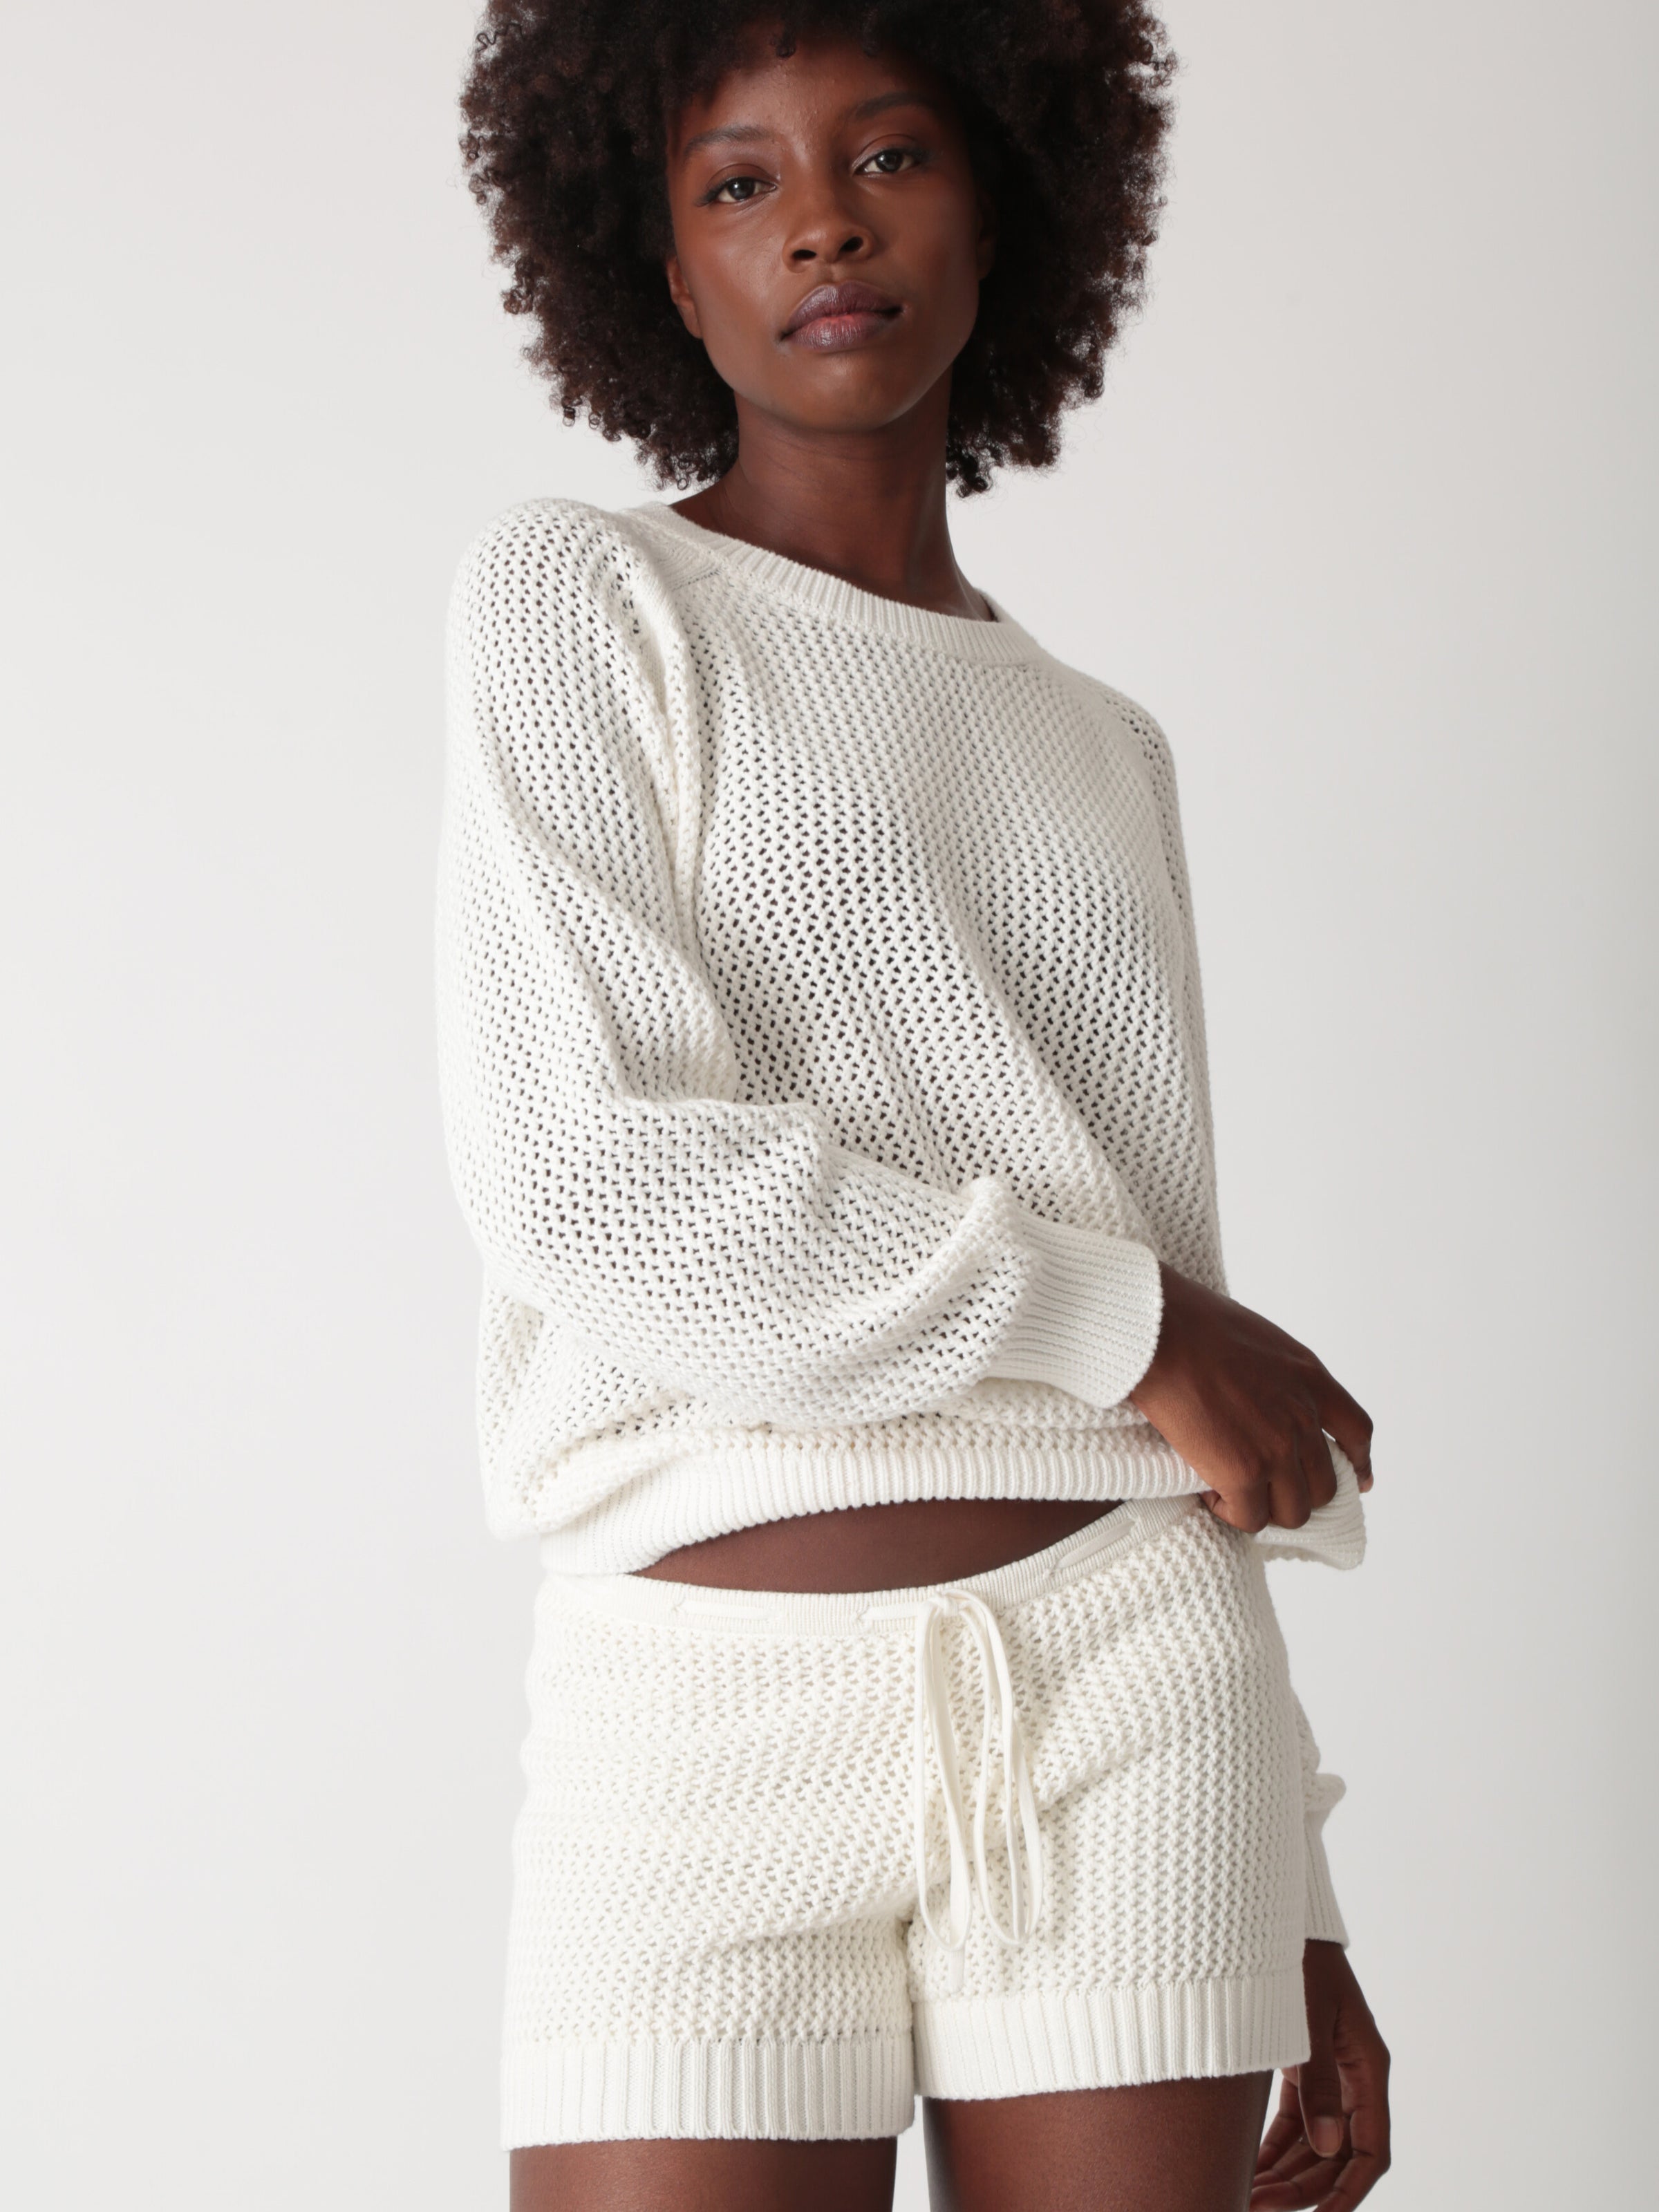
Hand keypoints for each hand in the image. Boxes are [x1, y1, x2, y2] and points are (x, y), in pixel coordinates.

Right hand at [1128, 1265, 1373, 1531]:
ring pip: (1293, 1512)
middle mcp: (1303, 1418)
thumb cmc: (1193, 1324)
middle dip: (1297, 1493)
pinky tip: (1208, 1491)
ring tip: (1232, 1490)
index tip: (1357, 1481)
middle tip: (1264, 1488)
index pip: (1357, 1432)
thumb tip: (1265, 1400)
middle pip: (1325, 1485)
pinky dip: (1230, 1511)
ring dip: (1265, 1507)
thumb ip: (1279, 1376)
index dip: (1358, 1463)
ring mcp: (1278, 1449)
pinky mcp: (1244, 1473)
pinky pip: (1250, 1517)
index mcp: (1311, 1379)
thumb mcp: (1261, 1341)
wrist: (1161, 1333)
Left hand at [1252, 1941, 1390, 2209]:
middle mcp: (1354, 2078)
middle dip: (1301, 2189)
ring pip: (1313, 2145)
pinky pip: (1293, 2122)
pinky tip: (1248, 2170)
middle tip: (1255, 2208)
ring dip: (1284, 2174)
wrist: (1268, 1916)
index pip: (1371, 2151)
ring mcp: (1328, 2074)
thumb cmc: (1297, 1958)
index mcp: (1369, 2067)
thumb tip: (1327, 2148)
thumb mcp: (1308, 2020)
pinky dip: (1272, 2148)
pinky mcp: (1302, 2067)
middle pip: (1336, 2156)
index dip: (1350, 2192)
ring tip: (1244, 2197)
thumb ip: (1317, 2082)